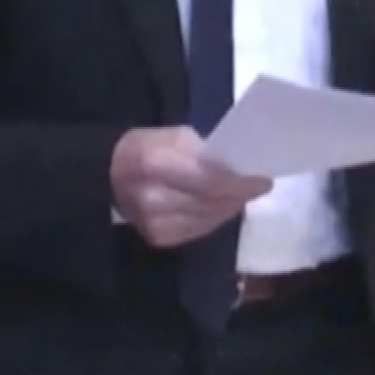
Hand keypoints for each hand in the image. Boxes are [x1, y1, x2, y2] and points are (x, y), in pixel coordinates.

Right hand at [110, 127, 270, 247]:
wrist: (110, 174)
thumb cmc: (148, 146)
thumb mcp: (176, 135)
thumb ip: (207, 153)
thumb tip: (240, 171)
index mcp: (157, 163)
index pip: (210, 180)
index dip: (240, 184)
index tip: (264, 180)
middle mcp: (155, 199)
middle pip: (212, 203)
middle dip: (239, 195)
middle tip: (256, 186)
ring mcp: (155, 223)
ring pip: (210, 220)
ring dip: (230, 208)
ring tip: (240, 195)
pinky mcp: (158, 239)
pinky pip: (199, 231)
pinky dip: (214, 218)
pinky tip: (219, 207)